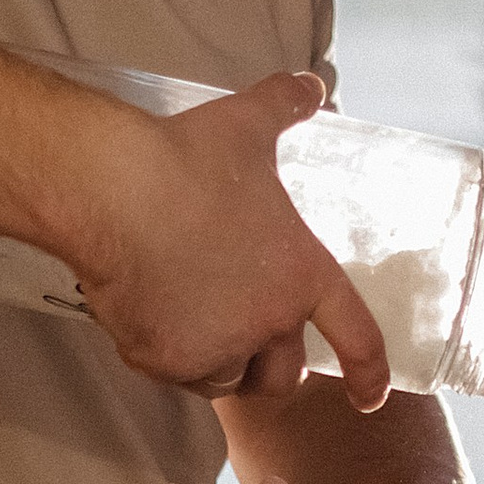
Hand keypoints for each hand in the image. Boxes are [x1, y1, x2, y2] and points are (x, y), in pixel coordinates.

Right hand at [68, 75, 391, 408]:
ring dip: (217, 362)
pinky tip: (150, 314)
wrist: (113, 190)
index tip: (370, 398)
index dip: (368, 372)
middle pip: (282, 375)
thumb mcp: (248, 124)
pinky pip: (174, 373)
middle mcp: (267, 322)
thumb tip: (309, 85)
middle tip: (244, 334)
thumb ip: (284, 106)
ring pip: (225, 379)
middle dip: (268, 364)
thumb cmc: (185, 157)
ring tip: (192, 318)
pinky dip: (167, 355)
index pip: (354, 335)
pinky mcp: (164, 360)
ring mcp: (214, 347)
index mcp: (301, 274)